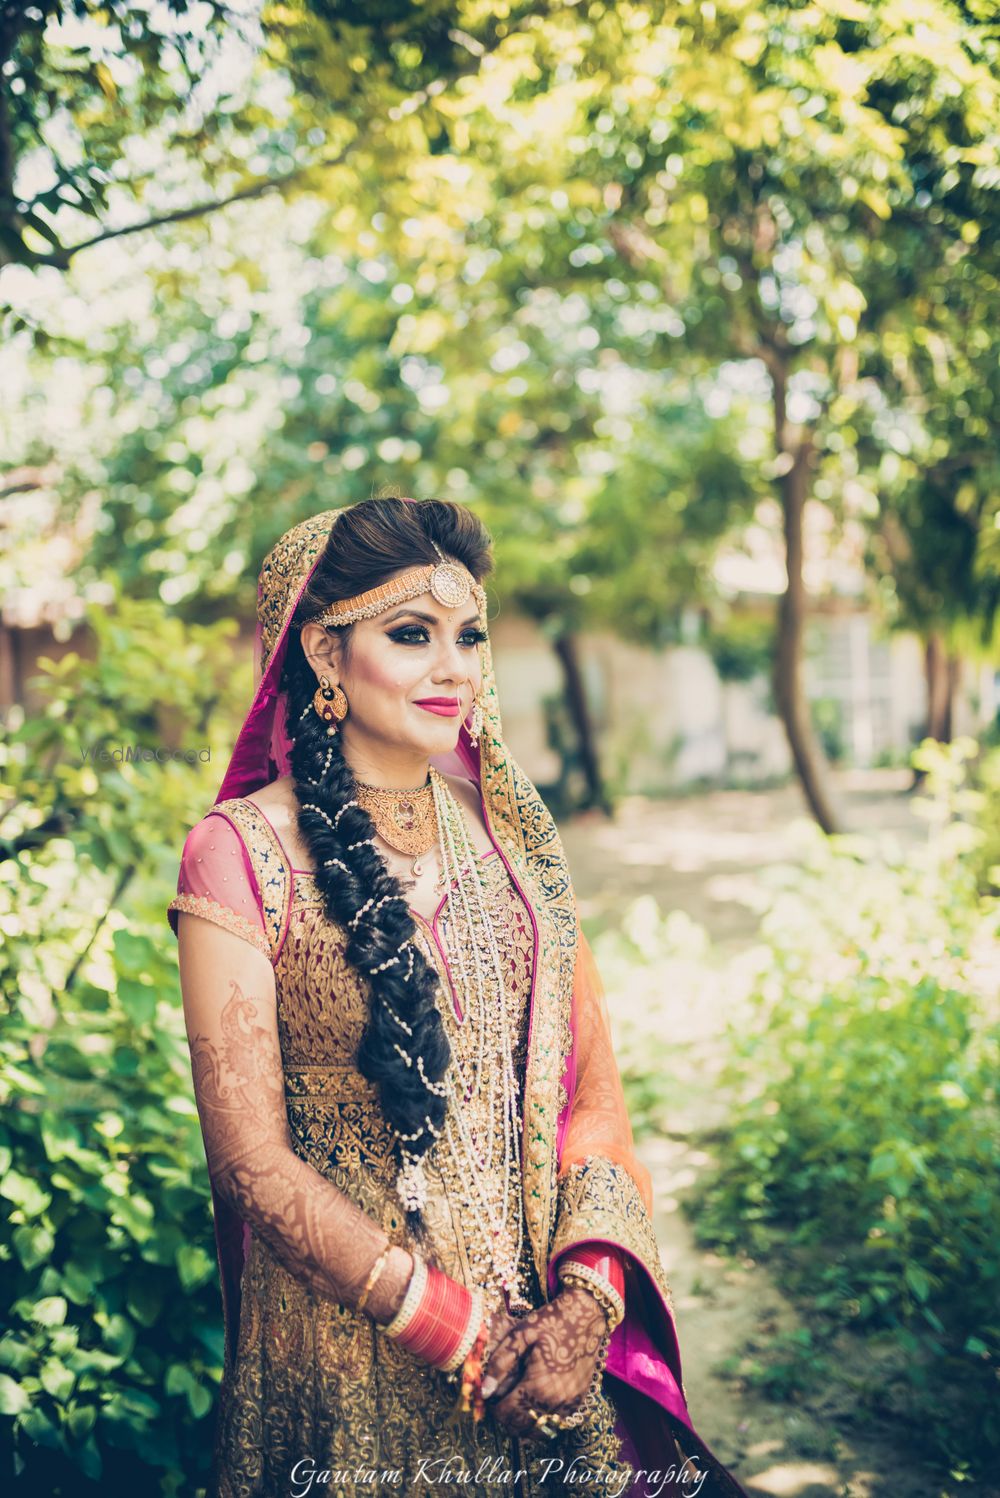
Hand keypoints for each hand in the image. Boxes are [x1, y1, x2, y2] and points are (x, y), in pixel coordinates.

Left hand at [479, 1285, 607, 1441]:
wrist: (587, 1316)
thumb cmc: (550, 1322)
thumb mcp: (520, 1335)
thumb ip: (500, 1363)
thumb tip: (484, 1391)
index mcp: (537, 1386)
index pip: (506, 1414)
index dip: (493, 1407)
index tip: (491, 1395)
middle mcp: (554, 1402)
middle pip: (520, 1427)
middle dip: (506, 1417)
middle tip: (502, 1399)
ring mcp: (569, 1405)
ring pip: (538, 1431)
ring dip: (524, 1422)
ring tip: (518, 1403)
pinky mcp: (578, 1403)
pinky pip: (555, 1424)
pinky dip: (542, 1419)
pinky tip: (536, 1404)